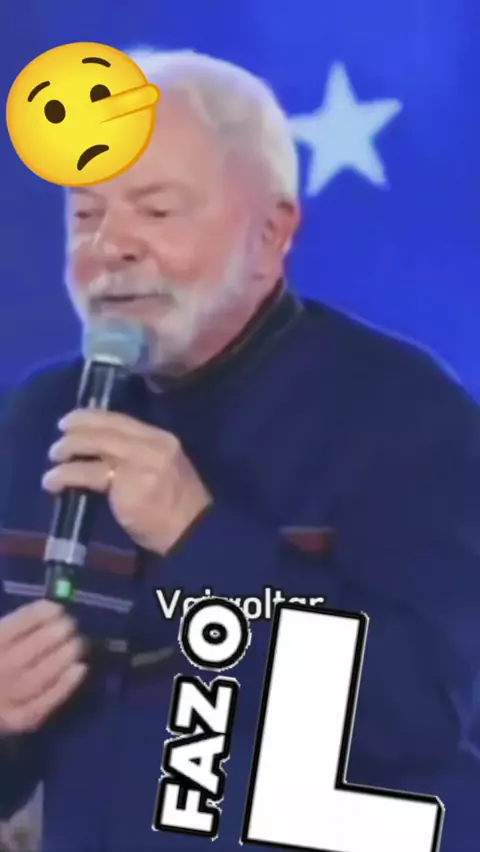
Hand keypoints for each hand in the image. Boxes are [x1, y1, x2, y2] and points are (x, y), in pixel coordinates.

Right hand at [0, 600, 86, 733]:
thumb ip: (14, 626)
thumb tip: (49, 610)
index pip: (12, 628)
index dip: (37, 616)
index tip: (57, 608)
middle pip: (25, 654)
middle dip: (53, 636)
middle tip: (72, 625)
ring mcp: (5, 702)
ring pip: (37, 679)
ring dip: (62, 658)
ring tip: (78, 643)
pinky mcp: (18, 722)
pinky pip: (42, 706)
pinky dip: (64, 686)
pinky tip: (80, 668)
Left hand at [42, 409, 211, 554]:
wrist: (191, 533)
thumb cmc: (177, 505)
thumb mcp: (165, 467)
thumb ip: (140, 454)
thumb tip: (103, 449)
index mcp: (161, 438)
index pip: (119, 419)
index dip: (90, 417)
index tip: (71, 420)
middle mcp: (149, 445)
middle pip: (103, 428)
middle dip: (74, 431)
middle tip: (58, 443)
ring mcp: (137, 464)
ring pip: (92, 445)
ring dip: (66, 450)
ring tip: (54, 461)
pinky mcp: (123, 486)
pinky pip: (86, 473)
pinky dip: (64, 475)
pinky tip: (53, 482)